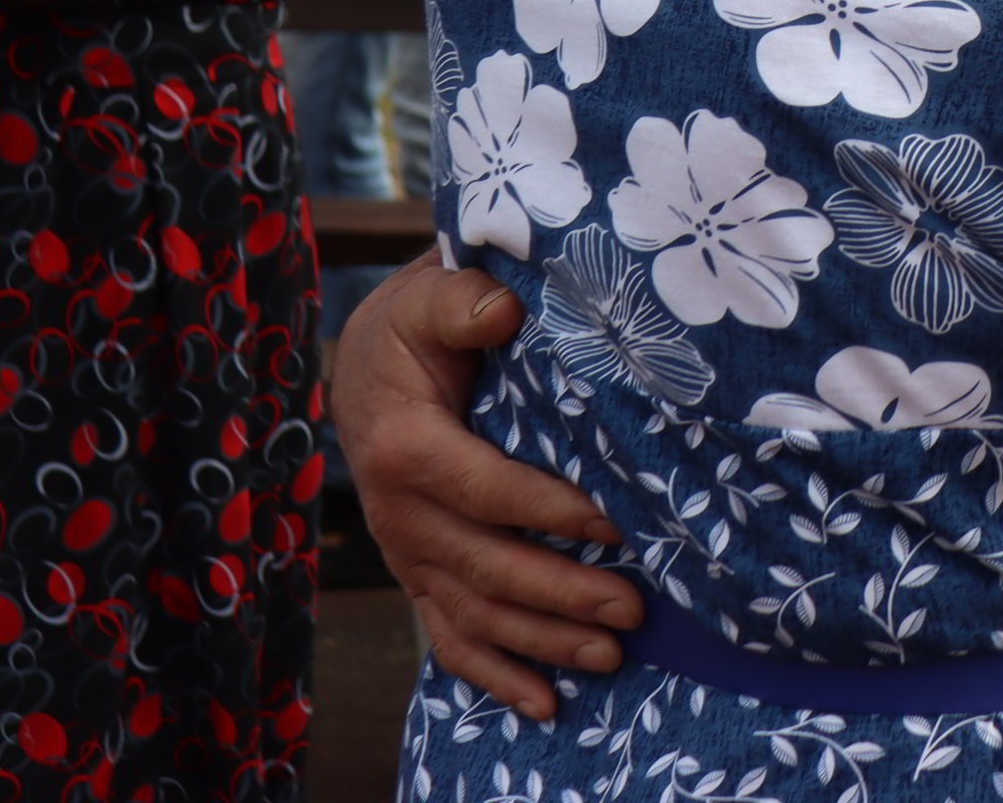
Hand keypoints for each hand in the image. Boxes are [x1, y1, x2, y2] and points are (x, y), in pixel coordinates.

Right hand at [334, 258, 641, 718]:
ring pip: (477, 612)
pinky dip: (495, 676)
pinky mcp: (419, 575)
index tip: (612, 524)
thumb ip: (463, 303)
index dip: (548, 512)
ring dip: (544, 642)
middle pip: (487, 567)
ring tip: (612, 656)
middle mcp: (399, 513)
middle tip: (634, 607)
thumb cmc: (417, 328)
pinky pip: (451, 637)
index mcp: (405, 447)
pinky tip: (546, 704)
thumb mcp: (430, 297)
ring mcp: (407, 553)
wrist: (368, 364)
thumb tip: (501, 311)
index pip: (485, 490)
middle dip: (562, 594)